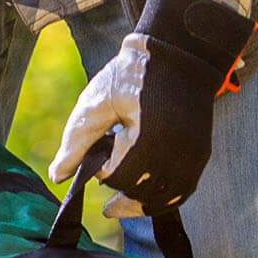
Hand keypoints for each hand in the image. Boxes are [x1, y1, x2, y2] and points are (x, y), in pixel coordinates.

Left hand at [48, 0, 252, 216]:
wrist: (177, 52)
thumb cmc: (132, 73)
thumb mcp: (97, 100)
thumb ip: (76, 141)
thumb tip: (57, 177)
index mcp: (148, 135)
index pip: (118, 175)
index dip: (102, 170)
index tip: (98, 154)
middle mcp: (176, 150)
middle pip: (141, 191)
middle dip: (121, 188)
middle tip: (106, 181)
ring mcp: (193, 155)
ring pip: (165, 198)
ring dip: (140, 203)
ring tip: (119, 205)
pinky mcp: (201, 154)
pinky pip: (183, 190)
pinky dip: (164, 199)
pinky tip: (145, 198)